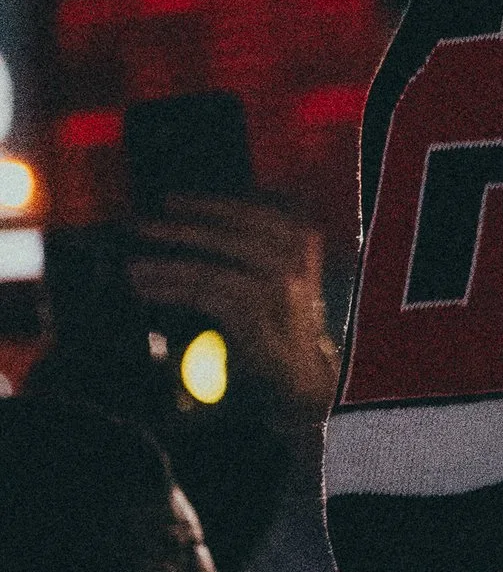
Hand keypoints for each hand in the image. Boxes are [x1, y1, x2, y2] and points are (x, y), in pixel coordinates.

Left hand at [126, 195, 338, 425]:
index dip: (207, 204)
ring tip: (132, 267)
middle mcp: (293, 258)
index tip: (170, 200)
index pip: (251, 211)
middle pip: (228, 235)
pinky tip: (146, 289)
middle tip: (140, 225)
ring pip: (210, 267)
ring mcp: (276, 286)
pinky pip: (202, 295)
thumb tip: (199, 215)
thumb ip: (255, 241)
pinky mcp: (254, 314)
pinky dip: (169, 289)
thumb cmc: (280, 317)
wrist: (300, 370)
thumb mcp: (280, 270)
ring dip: (165, 265)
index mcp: (301, 239)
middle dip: (179, 228)